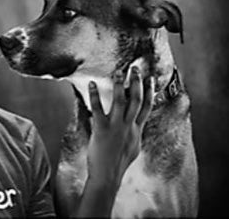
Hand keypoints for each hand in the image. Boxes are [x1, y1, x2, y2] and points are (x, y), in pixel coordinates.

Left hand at [86, 67, 153, 187]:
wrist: (108, 175)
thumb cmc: (118, 162)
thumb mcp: (133, 147)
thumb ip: (134, 133)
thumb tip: (136, 125)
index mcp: (137, 130)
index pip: (147, 107)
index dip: (150, 91)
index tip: (151, 78)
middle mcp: (129, 126)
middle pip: (136, 100)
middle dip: (136, 83)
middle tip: (135, 69)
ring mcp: (116, 127)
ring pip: (121, 101)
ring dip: (119, 85)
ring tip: (118, 72)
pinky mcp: (102, 129)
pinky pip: (98, 108)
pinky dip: (95, 95)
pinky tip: (93, 84)